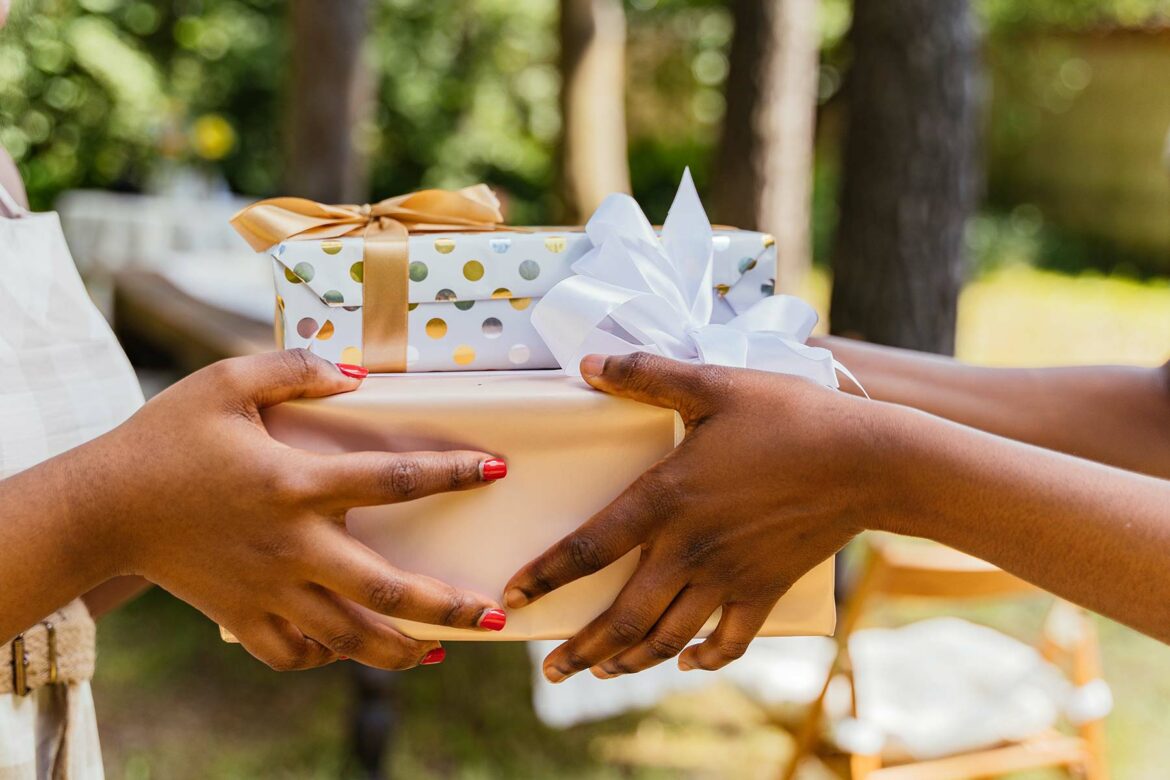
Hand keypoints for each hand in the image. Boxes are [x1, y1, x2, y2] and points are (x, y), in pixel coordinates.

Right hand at [84, 349, 507, 669]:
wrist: (101, 507)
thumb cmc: (165, 437)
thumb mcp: (225, 382)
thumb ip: (294, 368)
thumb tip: (356, 376)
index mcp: (296, 483)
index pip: (394, 479)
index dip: (452, 472)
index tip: (496, 469)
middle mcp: (292, 545)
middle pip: (386, 588)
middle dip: (448, 606)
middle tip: (494, 616)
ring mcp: (268, 589)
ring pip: (348, 636)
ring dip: (400, 650)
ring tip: (440, 653)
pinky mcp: (241, 616)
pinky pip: (294, 653)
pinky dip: (325, 655)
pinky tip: (347, 647)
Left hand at [505, 352, 890, 680]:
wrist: (868, 459)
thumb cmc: (790, 416)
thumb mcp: (714, 384)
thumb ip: (648, 374)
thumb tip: (590, 362)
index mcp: (666, 500)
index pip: (588, 548)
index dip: (545, 577)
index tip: (513, 600)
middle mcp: (689, 550)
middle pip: (623, 616)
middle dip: (580, 649)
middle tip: (550, 670)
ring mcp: (729, 577)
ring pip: (668, 637)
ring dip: (630, 660)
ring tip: (601, 671)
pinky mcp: (766, 589)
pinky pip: (731, 639)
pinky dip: (706, 658)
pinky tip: (689, 662)